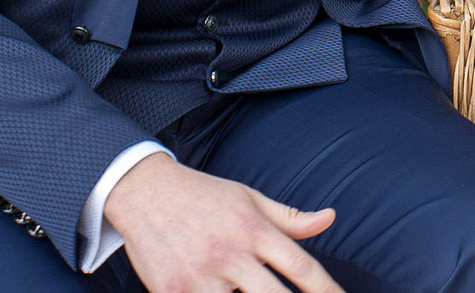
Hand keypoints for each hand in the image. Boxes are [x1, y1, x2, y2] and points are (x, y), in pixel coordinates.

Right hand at [104, 151, 341, 292]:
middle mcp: (229, 253)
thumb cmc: (203, 196)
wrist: (144, 192)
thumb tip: (330, 218)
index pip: (300, 267)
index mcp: (253, 229)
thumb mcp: (250, 198)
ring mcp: (199, 275)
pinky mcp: (171, 291)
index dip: (326, 290)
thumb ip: (290, 218)